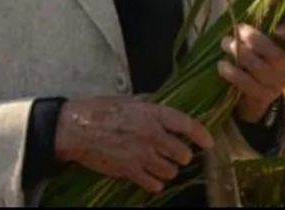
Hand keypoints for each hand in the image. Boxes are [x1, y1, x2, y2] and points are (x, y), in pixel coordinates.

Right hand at [53, 96, 213, 193]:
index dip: (201, 134)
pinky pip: (154, 184)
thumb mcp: (130, 100)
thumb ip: (150, 106)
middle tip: (175, 154)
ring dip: (168, 169)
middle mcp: (152, 134)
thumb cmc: (100, 110)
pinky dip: (154, 182)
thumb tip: (166, 110)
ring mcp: (141, 154)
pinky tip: (148, 175)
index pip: (187, 124)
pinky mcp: (130, 171)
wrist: (76, 127)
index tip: (209, 142)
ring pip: (171, 171)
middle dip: (182, 155)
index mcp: (153, 113)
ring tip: (159, 164)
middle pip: (183, 153)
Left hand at [217, 23, 284, 122]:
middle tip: (238, 28)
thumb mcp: (270, 42)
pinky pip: (245, 82)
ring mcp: (277, 84)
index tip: (278, 26)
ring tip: (225, 42)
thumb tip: (256, 1)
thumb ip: (266, 26)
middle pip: (277, 55)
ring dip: (238, 51)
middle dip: (254, 39)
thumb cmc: (263, 55)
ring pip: (258, 67)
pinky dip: (231, 72)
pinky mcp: (261, 95)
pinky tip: (222, 64)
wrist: (258, 92)